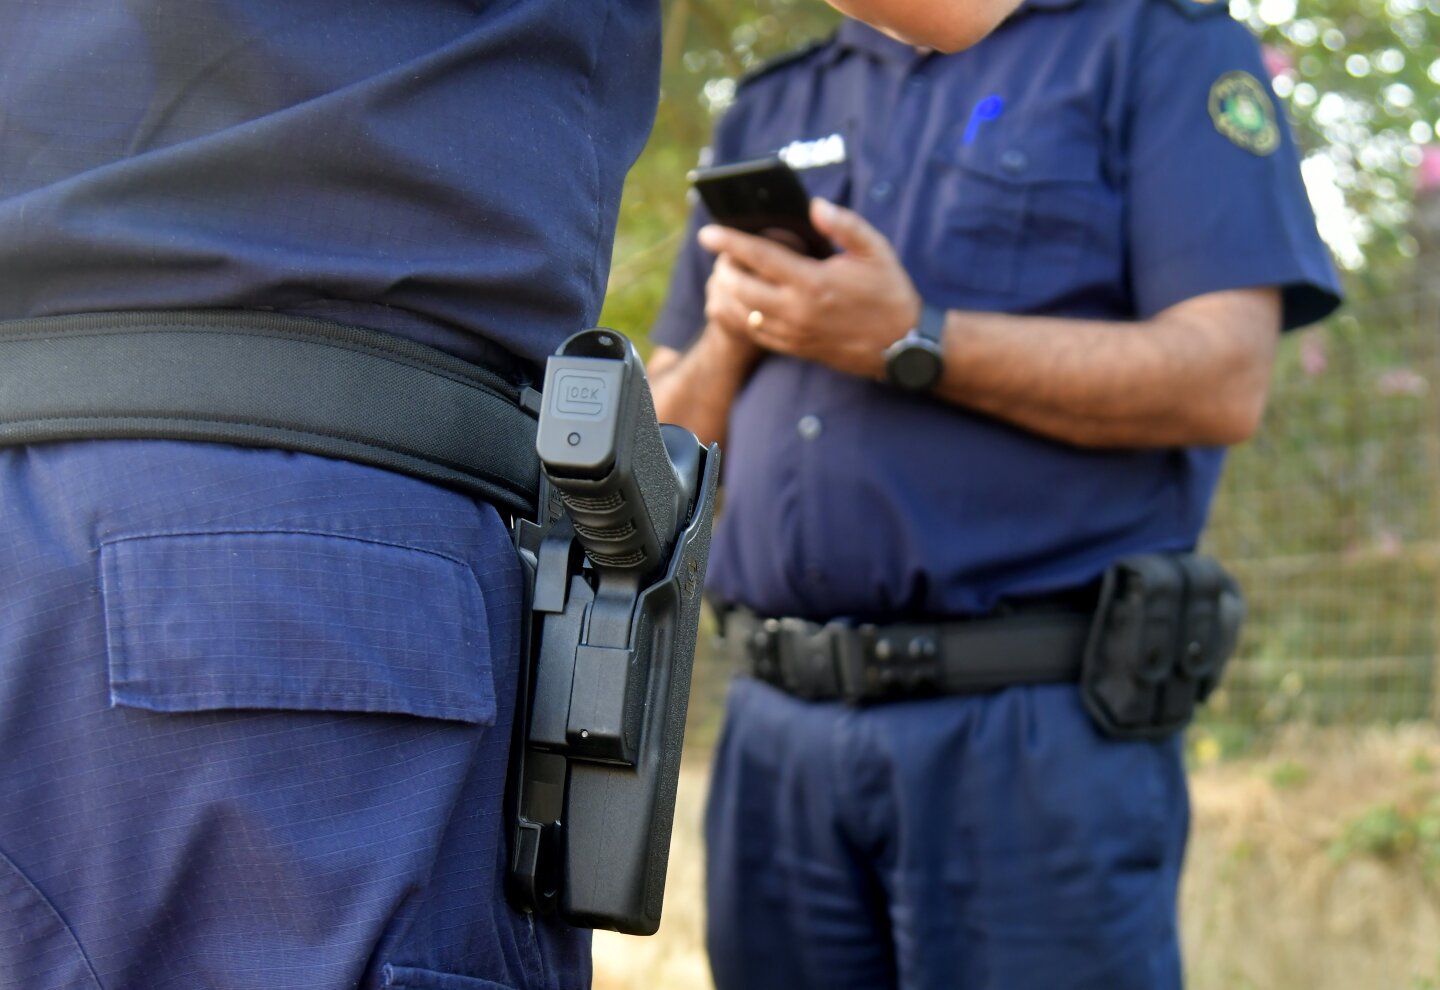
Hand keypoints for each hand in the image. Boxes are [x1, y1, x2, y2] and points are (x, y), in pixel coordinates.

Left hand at [698, 199, 922, 380]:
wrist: (902, 346)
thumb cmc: (889, 292)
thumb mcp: (875, 250)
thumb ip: (844, 225)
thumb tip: (814, 206)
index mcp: (813, 282)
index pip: (759, 257)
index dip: (729, 242)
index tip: (706, 232)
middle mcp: (797, 311)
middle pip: (739, 288)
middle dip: (723, 268)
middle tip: (720, 253)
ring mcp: (794, 334)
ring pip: (742, 314)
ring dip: (728, 293)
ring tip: (727, 275)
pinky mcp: (796, 349)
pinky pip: (756, 333)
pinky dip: (743, 315)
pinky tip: (745, 300)